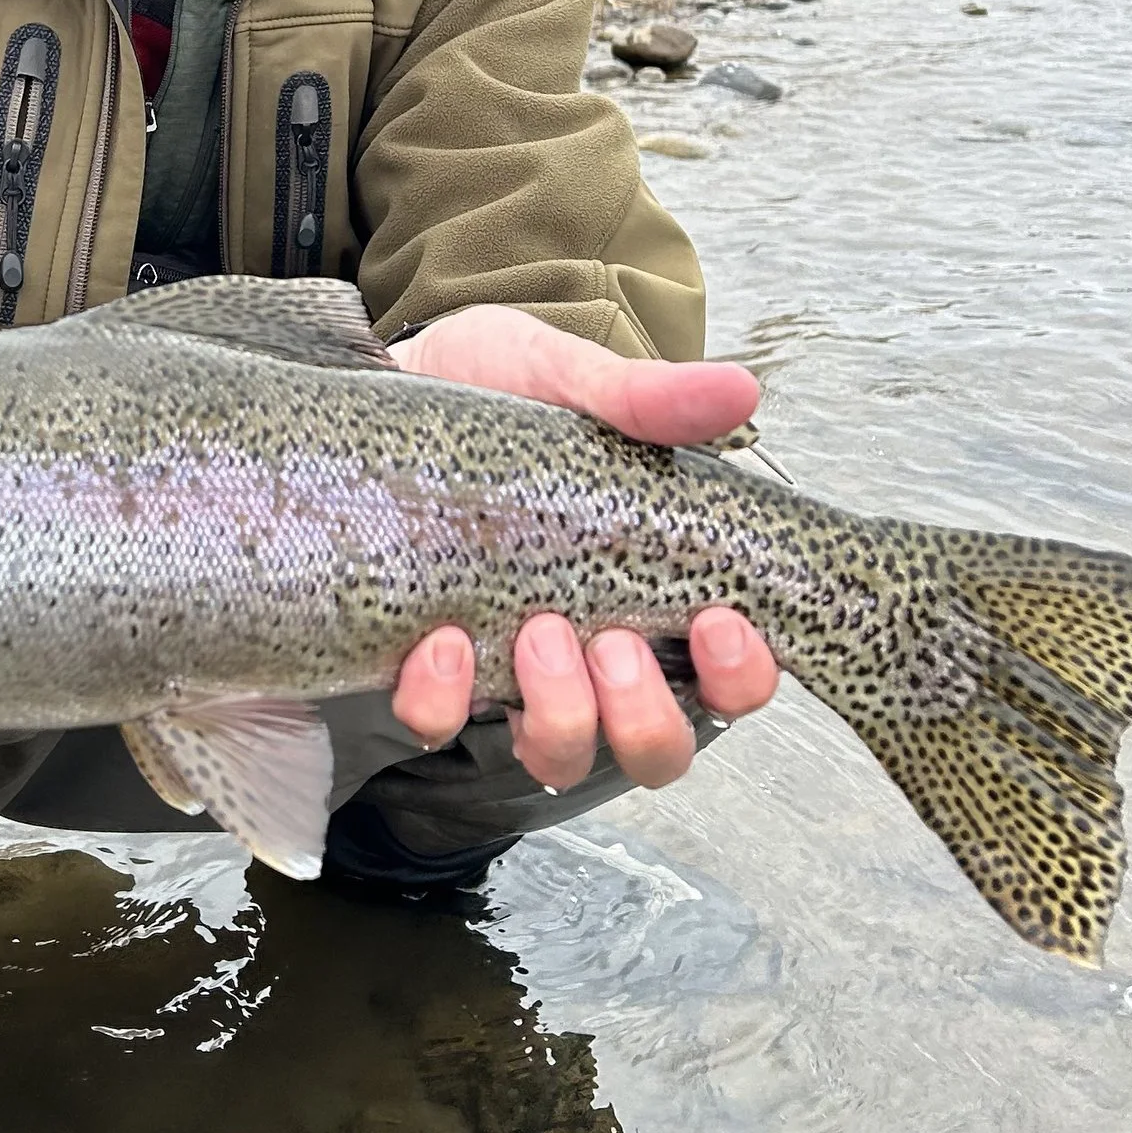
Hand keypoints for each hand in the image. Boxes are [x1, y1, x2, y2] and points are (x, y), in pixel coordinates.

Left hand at [385, 304, 779, 791]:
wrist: (391, 379)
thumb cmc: (495, 390)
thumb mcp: (569, 380)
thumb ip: (648, 399)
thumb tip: (739, 391)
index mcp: (652, 587)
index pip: (732, 678)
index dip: (740, 675)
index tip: (718, 621)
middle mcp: (594, 649)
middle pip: (658, 747)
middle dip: (645, 714)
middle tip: (613, 642)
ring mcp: (512, 668)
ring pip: (562, 753)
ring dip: (561, 714)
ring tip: (538, 632)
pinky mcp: (429, 667)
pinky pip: (440, 723)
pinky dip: (444, 699)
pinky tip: (443, 639)